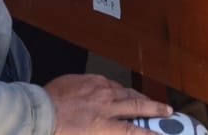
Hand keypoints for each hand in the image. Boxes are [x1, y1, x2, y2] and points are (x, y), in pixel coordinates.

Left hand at [43, 73, 171, 133]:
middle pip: (137, 105)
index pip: (133, 131)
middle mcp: (105, 106)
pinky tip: (120, 91)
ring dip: (138, 97)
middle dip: (155, 109)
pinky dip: (118, 88)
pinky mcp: (90, 79)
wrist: (38, 111)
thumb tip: (115, 131)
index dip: (149, 133)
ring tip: (148, 101)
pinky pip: (110, 83)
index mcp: (102, 125)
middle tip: (168, 110)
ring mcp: (98, 89)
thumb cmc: (56, 131)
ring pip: (125, 91)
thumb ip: (103, 133)